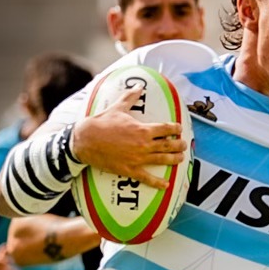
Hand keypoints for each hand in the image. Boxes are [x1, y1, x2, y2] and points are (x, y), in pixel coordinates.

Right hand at [71, 86, 185, 191]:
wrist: (85, 140)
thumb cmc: (101, 124)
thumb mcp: (117, 108)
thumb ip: (131, 97)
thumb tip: (139, 84)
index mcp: (142, 129)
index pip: (165, 129)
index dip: (175, 129)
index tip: (179, 129)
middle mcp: (143, 145)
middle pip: (168, 146)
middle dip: (179, 145)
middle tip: (184, 145)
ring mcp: (138, 158)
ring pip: (162, 160)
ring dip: (174, 160)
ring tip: (180, 159)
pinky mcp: (130, 170)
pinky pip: (147, 178)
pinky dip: (158, 182)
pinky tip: (166, 184)